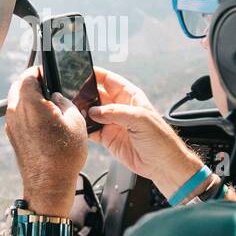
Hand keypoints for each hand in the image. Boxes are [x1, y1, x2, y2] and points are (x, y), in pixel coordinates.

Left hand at [4, 66, 87, 214]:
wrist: (49, 184)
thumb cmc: (63, 155)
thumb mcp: (75, 120)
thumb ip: (65, 101)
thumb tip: (58, 97)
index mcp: (28, 103)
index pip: (28, 75)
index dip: (40, 71)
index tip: (49, 73)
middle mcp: (15, 112)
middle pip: (20, 87)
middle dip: (33, 84)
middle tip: (51, 87)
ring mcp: (11, 125)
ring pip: (17, 102)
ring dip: (30, 99)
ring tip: (50, 105)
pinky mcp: (13, 137)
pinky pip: (18, 117)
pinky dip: (28, 114)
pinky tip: (45, 121)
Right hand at [87, 69, 203, 199]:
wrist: (162, 164)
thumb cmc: (160, 139)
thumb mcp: (140, 119)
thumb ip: (116, 113)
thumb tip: (94, 111)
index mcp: (130, 96)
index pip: (110, 80)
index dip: (96, 74)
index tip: (82, 71)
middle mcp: (119, 108)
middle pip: (97, 95)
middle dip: (85, 93)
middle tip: (72, 94)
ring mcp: (113, 123)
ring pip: (92, 112)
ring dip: (83, 111)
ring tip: (74, 111)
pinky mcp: (108, 138)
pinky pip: (92, 130)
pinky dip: (84, 128)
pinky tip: (79, 126)